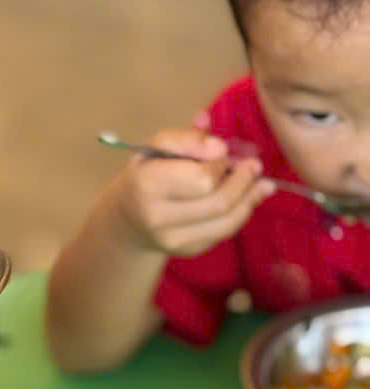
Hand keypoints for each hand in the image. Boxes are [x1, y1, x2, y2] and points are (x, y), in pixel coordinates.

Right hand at [113, 129, 274, 256]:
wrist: (129, 217)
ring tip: (260, 183)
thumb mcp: (157, 146)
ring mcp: (173, 240)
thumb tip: (220, 147)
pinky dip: (241, 212)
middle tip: (253, 166)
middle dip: (243, 181)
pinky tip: (246, 198)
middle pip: (219, 202)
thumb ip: (188, 138)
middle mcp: (157, 218)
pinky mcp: (188, 250)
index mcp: (147, 185)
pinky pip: (225, 231)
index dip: (219, 163)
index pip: (202, 178)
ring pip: (228, 221)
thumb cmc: (148, 172)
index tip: (221, 152)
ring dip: (250, 198)